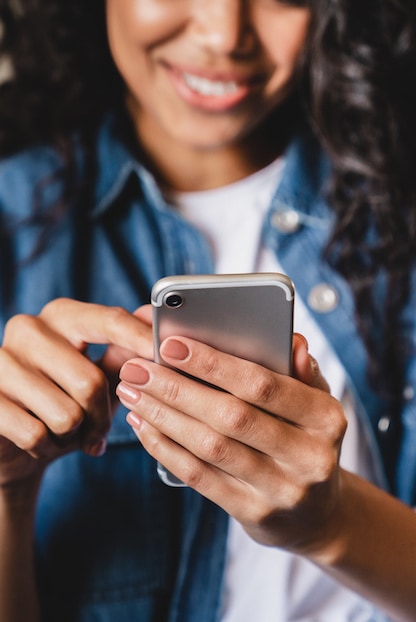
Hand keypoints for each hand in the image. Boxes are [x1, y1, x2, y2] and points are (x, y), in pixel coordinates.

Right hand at [0, 298, 152, 489]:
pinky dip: (46, 447)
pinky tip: (40, 441)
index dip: (141, 339)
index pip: (110, 321)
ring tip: (64, 431)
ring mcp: (1, 361)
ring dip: (74, 436)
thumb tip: (150, 318)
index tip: (166, 354)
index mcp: (62, 315)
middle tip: (96, 428)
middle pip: (90, 382)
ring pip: (66, 414)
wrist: (14, 441)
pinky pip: (35, 433)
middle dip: (101, 417)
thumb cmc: (64, 401)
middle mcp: (28, 329)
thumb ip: (123, 351)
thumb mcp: (98, 375)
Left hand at [118, 333, 346, 556]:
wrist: (316, 514)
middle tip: (136, 369)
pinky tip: (144, 426)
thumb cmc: (306, 440)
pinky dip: (165, 448)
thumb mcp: (316, 404)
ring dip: (163, 416)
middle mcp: (309, 457)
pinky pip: (200, 477)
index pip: (264, 385)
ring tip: (132, 393)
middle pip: (231, 416)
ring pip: (210, 447)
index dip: (214, 364)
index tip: (171, 345)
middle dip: (176, 389)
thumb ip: (301, 371)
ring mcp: (281, 490)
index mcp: (326, 418)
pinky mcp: (253, 514)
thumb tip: (291, 341)